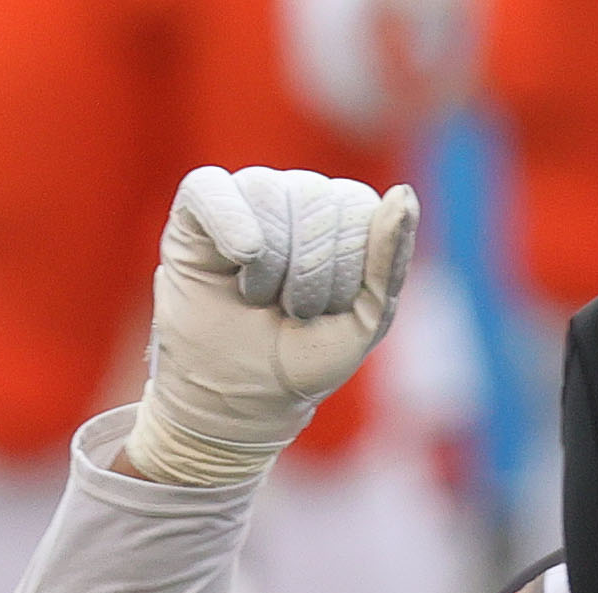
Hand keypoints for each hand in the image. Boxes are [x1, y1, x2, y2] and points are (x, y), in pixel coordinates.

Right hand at [123, 166, 417, 485]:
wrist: (242, 398)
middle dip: (311, 273)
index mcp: (340, 217)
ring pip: (267, 194)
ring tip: (259, 301)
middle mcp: (293, 197)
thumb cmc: (305, 358)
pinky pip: (210, 189)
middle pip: (315, 198)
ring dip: (271, 265)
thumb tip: (403, 193)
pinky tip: (243, 257)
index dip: (348, 265)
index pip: (356, 204)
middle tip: (292, 312)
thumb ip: (389, 259)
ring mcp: (244, 199)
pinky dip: (229, 219)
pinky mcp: (195, 210)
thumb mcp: (366, 319)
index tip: (330, 310)